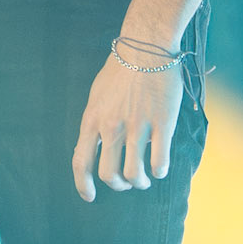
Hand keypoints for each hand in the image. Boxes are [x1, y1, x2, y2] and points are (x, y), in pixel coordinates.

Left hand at [72, 48, 182, 201]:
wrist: (147, 47)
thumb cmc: (122, 68)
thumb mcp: (98, 94)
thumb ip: (96, 119)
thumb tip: (96, 142)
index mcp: (92, 119)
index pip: (80, 161)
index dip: (83, 185)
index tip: (90, 196)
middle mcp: (111, 126)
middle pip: (109, 174)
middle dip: (118, 185)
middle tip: (126, 183)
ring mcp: (137, 126)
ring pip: (135, 173)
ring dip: (140, 182)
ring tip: (145, 179)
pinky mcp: (162, 124)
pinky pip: (159, 161)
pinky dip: (160, 171)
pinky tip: (161, 168)